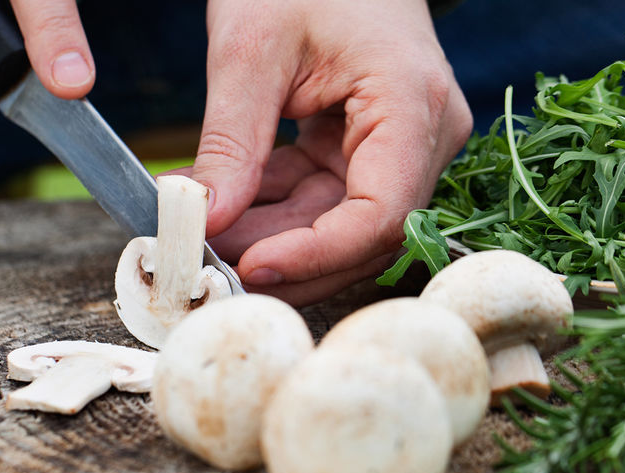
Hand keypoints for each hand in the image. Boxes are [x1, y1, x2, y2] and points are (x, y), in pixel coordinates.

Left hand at [191, 0, 472, 305]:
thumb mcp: (250, 50)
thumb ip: (231, 142)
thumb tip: (206, 220)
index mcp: (411, 103)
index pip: (381, 213)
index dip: (318, 255)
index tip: (251, 270)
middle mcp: (420, 133)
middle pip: (361, 230)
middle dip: (285, 253)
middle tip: (212, 261)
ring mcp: (396, 142)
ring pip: (335, 219)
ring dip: (270, 234)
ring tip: (204, 233)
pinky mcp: (363, 144)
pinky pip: (320, 193)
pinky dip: (270, 205)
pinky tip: (221, 205)